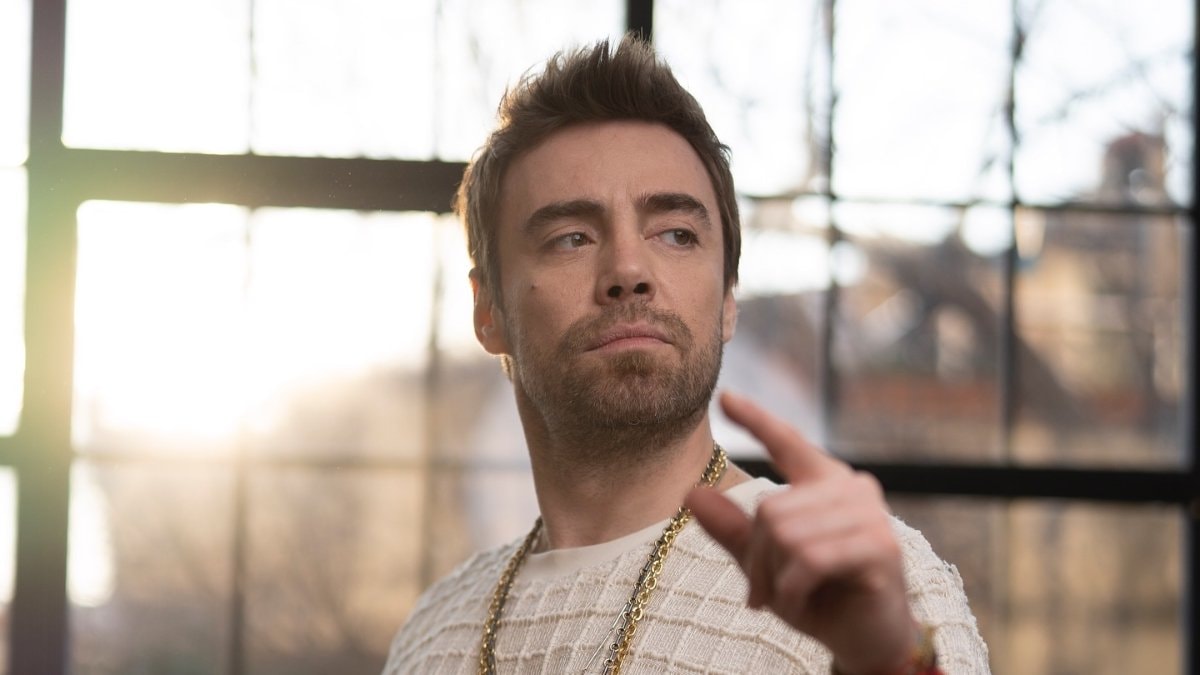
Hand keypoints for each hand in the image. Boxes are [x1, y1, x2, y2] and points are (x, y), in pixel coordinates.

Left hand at [685, 391, 917, 674]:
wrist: (865, 640)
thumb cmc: (819, 596)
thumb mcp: (767, 564)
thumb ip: (733, 530)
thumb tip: (692, 493)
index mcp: (824, 481)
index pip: (787, 442)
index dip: (756, 420)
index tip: (724, 398)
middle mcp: (851, 487)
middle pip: (769, 509)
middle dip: (755, 559)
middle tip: (761, 593)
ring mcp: (871, 514)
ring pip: (786, 534)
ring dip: (774, 578)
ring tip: (785, 598)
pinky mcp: (881, 546)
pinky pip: (809, 558)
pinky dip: (793, 589)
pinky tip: (801, 602)